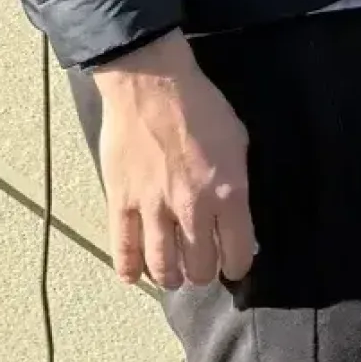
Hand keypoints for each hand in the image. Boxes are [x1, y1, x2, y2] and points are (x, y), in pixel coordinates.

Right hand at [89, 31, 256, 288]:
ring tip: (173, 276)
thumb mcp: (238, 141)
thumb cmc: (201, 105)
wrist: (152, 84)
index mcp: (228, 192)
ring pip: (163, 267)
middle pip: (200, 267)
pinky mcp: (122, 202)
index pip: (238, 252)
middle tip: (201, 266)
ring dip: (170, 278)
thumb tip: (237, 216)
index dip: (238, 265)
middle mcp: (193, 208)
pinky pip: (124, 249)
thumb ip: (238, 183)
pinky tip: (135, 275)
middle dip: (204, 272)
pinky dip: (129, 269)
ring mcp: (154, 208)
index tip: (234, 264)